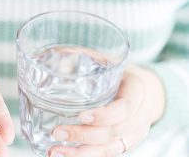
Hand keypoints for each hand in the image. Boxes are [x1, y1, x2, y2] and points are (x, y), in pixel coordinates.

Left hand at [49, 66, 164, 156]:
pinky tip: (66, 155)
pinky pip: (108, 153)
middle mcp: (140, 116)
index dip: (104, 115)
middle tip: (57, 132)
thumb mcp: (110, 61)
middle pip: (114, 132)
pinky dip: (87, 156)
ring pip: (110, 149)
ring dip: (81, 153)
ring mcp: (134, 133)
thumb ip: (86, 58)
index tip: (82, 115)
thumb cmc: (122, 73)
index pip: (125, 108)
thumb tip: (56, 54)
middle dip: (84, 135)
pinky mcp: (125, 143)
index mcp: (137, 91)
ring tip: (55, 151)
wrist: (147, 91)